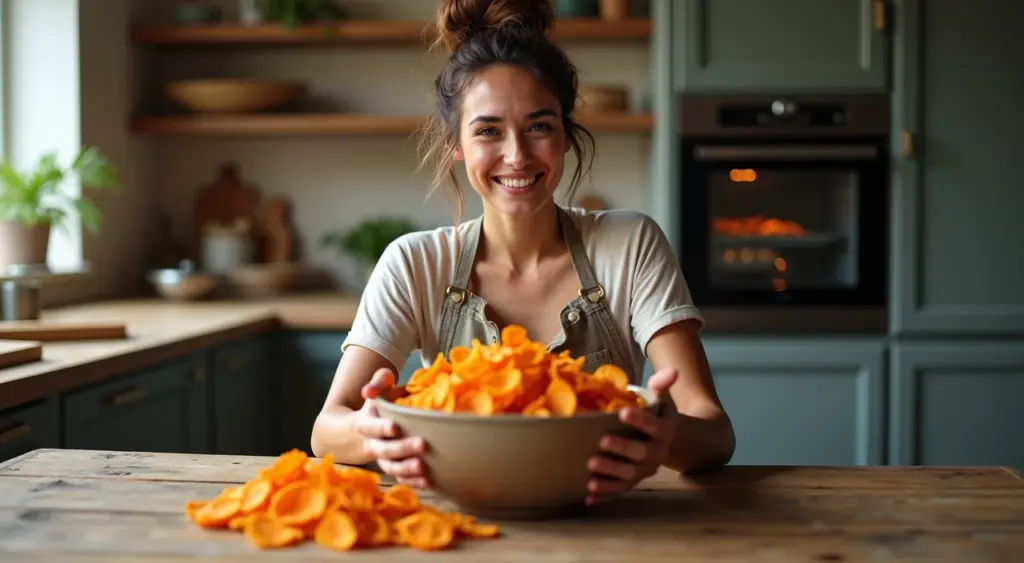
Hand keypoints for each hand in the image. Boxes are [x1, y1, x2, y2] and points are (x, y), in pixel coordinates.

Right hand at [352, 368, 430, 488]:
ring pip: (391, 468)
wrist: (371, 425)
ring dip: (407, 470)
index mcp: (366, 423)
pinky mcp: (394, 469)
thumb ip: (378, 381)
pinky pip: (401, 479)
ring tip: (424, 468)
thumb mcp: (379, 387)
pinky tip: (428, 481)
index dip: (381, 428)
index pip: (371, 427)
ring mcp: (382, 459)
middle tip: (423, 444)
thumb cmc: (382, 402)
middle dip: (402, 448)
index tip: (395, 427)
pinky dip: (413, 482)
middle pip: (384, 450)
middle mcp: (372, 444)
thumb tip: (369, 391)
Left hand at [585, 368, 679, 504]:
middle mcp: (656, 454)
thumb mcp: (664, 400)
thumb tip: (672, 370)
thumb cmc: (659, 416)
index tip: (624, 412)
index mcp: (664, 432)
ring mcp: (643, 470)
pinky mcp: (632, 481)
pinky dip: (604, 495)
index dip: (640, 421)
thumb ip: (663, 386)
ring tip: (590, 474)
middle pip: (641, 455)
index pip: (654, 426)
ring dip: (609, 476)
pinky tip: (588, 497)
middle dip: (621, 450)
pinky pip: (619, 491)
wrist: (671, 443)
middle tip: (602, 441)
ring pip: (628, 477)